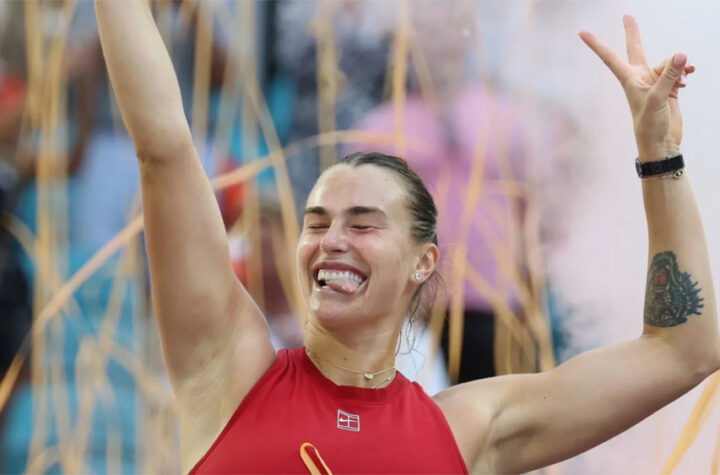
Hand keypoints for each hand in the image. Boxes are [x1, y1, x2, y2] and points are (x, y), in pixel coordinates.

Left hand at [579, 15, 694, 161]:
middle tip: (626, 16)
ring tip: (683, 79)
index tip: (581, 33)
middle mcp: (640, 78)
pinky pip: (677, 72)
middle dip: (633, 33)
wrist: (660, 143)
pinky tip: (688, 77)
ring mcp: (654, 82)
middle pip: (637, 49)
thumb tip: (680, 54)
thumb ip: (669, 75)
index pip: (610, 57)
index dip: (596, 45)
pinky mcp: (668, 88)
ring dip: (678, 68)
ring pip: (668, 63)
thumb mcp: (658, 98)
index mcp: (629, 79)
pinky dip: (684, 73)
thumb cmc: (650, 124)